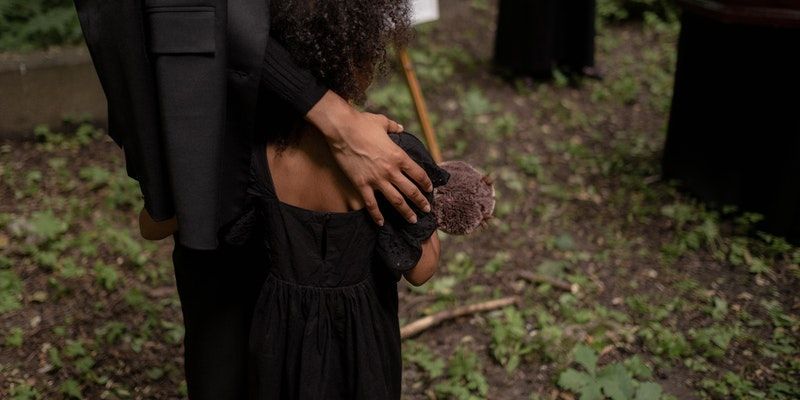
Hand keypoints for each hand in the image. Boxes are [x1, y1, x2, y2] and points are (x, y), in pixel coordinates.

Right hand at [306, 90, 432, 225]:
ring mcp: (376, 179)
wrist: (342, 129)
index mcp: (398, 156)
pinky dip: (376, 215)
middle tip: (427, 210)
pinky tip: (381, 223)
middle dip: (421, 202)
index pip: (418, 173)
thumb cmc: (362, 123)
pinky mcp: (362, 184)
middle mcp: (391, 170)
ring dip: (406, 211)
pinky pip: (371, 204)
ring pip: (396, 200)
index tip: (430, 190)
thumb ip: (394, 127)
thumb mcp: (382, 122)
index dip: (426, 183)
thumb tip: (400, 127)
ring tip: (412, 220)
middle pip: (411, 190)